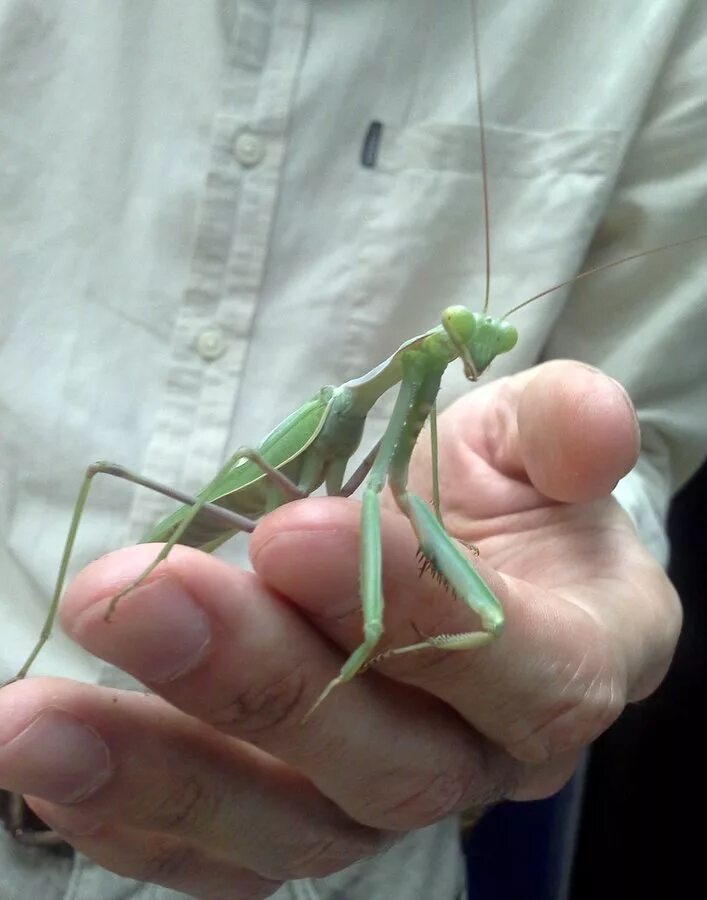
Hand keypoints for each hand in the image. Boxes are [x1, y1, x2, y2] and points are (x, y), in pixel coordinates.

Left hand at [0, 361, 680, 898]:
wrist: (482, 563)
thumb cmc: (513, 497)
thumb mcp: (541, 441)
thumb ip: (565, 430)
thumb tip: (593, 425)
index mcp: (575, 657)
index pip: (509, 658)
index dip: (404, 600)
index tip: (286, 531)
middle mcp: (487, 758)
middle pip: (384, 756)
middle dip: (256, 679)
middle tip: (137, 600)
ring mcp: (390, 800)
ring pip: (292, 824)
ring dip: (164, 772)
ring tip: (36, 723)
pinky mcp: (310, 816)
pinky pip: (231, 854)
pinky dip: (140, 824)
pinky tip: (55, 775)